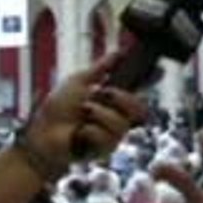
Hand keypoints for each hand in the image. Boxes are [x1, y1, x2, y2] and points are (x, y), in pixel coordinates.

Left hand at [22, 52, 145, 175]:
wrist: (43, 132)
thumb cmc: (59, 108)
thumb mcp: (80, 81)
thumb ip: (101, 68)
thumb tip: (119, 52)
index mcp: (113, 99)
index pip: (138, 89)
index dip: (150, 79)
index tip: (158, 69)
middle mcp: (118, 117)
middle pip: (139, 108)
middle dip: (120, 97)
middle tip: (101, 92)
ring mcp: (113, 135)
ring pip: (121, 123)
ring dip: (98, 114)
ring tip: (83, 113)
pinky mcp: (105, 150)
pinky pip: (107, 136)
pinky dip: (90, 130)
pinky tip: (79, 132)